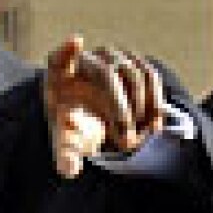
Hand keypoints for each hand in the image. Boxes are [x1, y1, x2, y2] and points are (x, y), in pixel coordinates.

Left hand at [43, 35, 165, 178]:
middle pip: (108, 74)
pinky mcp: (131, 60)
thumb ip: (64, 157)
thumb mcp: (65, 144)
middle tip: (126, 144)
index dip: (66, 51)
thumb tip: (69, 171)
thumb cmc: (72, 129)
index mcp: (57, 78)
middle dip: (120, 110)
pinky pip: (150, 76)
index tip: (76, 42)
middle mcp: (84, 60)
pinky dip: (154, 101)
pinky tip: (151, 127)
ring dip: (138, 109)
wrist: (89, 118)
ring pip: (133, 74)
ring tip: (133, 140)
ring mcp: (109, 56)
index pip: (57, 58)